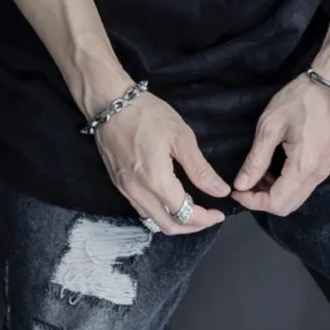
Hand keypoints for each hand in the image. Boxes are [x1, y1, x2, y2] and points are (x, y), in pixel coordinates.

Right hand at [93, 91, 230, 233]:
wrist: (109, 103)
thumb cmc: (147, 114)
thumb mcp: (181, 137)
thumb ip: (200, 169)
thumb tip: (220, 191)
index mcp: (156, 181)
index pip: (185, 214)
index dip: (205, 219)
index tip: (219, 213)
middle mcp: (138, 192)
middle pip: (168, 226)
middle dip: (192, 226)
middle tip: (209, 216)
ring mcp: (125, 189)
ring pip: (153, 220)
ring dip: (175, 221)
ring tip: (193, 210)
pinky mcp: (118, 184)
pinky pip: (141, 209)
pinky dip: (159, 212)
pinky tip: (170, 199)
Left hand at [232, 74, 329, 215]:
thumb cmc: (300, 100)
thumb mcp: (270, 125)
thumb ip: (256, 159)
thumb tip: (241, 184)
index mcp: (303, 167)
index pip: (276, 203)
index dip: (253, 201)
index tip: (236, 190)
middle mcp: (317, 176)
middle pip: (287, 206)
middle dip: (261, 201)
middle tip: (244, 185)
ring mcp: (323, 171)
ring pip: (295, 198)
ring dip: (273, 194)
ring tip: (256, 175)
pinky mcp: (325, 165)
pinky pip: (302, 187)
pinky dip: (284, 186)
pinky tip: (272, 169)